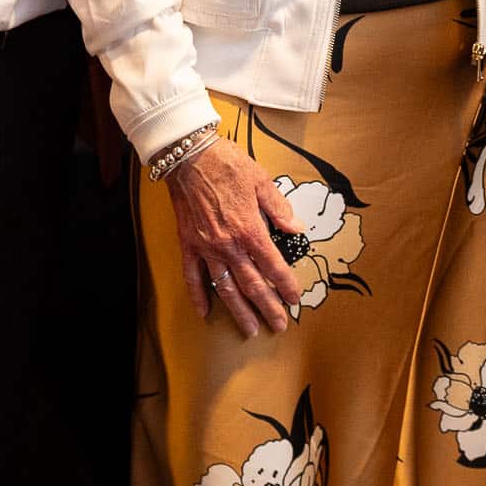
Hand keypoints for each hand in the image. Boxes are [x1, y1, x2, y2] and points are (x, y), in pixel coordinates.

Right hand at [166, 141, 304, 337]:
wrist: (188, 155)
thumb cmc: (227, 164)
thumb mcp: (261, 180)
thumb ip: (279, 208)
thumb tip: (297, 229)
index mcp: (250, 229)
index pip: (273, 265)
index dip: (286, 284)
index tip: (295, 299)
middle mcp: (228, 245)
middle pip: (252, 284)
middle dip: (267, 307)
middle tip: (278, 325)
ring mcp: (206, 248)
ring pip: (225, 287)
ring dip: (239, 311)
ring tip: (249, 330)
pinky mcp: (188, 244)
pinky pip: (192, 277)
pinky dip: (199, 296)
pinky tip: (205, 312)